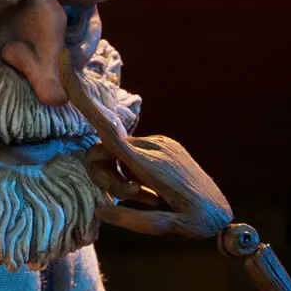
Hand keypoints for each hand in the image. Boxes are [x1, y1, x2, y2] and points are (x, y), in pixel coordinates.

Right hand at [61, 52, 233, 239]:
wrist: (224, 213)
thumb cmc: (196, 222)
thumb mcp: (166, 228)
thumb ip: (131, 220)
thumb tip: (100, 208)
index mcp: (149, 165)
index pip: (106, 128)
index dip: (83, 97)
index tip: (65, 61)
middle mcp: (153, 146)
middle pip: (102, 151)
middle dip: (105, 176)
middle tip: (130, 199)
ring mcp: (160, 143)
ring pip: (117, 153)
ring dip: (120, 177)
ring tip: (145, 196)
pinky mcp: (165, 145)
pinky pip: (133, 154)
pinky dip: (132, 172)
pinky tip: (153, 189)